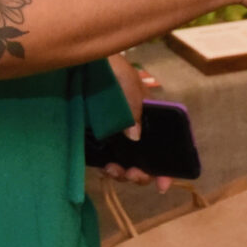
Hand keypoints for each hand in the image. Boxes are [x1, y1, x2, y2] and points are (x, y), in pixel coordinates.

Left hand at [99, 52, 170, 193]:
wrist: (82, 61)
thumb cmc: (111, 69)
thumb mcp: (129, 86)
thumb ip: (135, 111)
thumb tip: (135, 137)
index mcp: (145, 117)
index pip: (161, 146)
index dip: (165, 167)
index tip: (163, 184)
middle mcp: (130, 129)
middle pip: (143, 160)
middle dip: (142, 174)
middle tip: (134, 174)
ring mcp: (111, 135)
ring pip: (124, 164)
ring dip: (124, 174)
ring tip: (116, 170)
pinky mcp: (91, 139)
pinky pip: (103, 160)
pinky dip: (107, 169)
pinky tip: (106, 167)